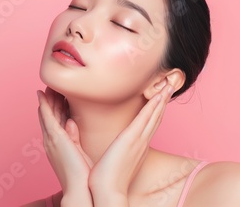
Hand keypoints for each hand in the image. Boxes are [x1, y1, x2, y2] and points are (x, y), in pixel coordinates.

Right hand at [37, 87, 92, 203]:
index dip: (54, 108)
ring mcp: (51, 139)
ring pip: (46, 114)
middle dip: (48, 101)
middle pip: (48, 116)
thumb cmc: (84, 176)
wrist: (81, 188)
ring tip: (46, 86)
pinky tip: (41, 94)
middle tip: (49, 87)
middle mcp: (50, 141)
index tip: (56, 95)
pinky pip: (47, 117)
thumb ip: (74, 137)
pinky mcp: (54, 138)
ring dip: (45, 100)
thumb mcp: (79, 152)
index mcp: (57, 145)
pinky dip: (43, 105)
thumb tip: (71, 122)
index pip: (54, 122)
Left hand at [88, 85, 174, 202]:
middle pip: (156, 118)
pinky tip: (159, 95)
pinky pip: (146, 118)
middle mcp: (141, 142)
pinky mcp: (132, 139)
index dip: (155, 110)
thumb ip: (112, 149)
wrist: (106, 190)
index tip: (160, 97)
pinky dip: (154, 106)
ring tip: (169, 85)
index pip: (148, 124)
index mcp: (136, 147)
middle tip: (170, 86)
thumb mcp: (112, 159)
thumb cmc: (105, 177)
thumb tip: (109, 144)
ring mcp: (139, 140)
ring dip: (162, 99)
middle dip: (163, 101)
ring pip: (154, 115)